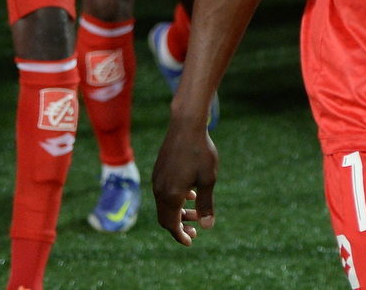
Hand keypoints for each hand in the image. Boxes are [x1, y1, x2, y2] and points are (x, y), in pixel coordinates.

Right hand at [151, 119, 217, 245]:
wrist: (186, 124)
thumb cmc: (200, 151)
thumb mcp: (208, 179)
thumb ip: (206, 204)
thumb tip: (207, 226)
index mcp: (170, 195)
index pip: (171, 225)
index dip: (180, 236)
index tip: (191, 242)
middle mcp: (159, 188)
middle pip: (166, 217)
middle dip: (180, 226)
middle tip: (195, 231)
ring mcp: (157, 178)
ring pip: (164, 204)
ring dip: (178, 211)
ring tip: (196, 210)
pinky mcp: (159, 169)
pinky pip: (164, 191)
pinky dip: (175, 198)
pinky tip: (190, 192)